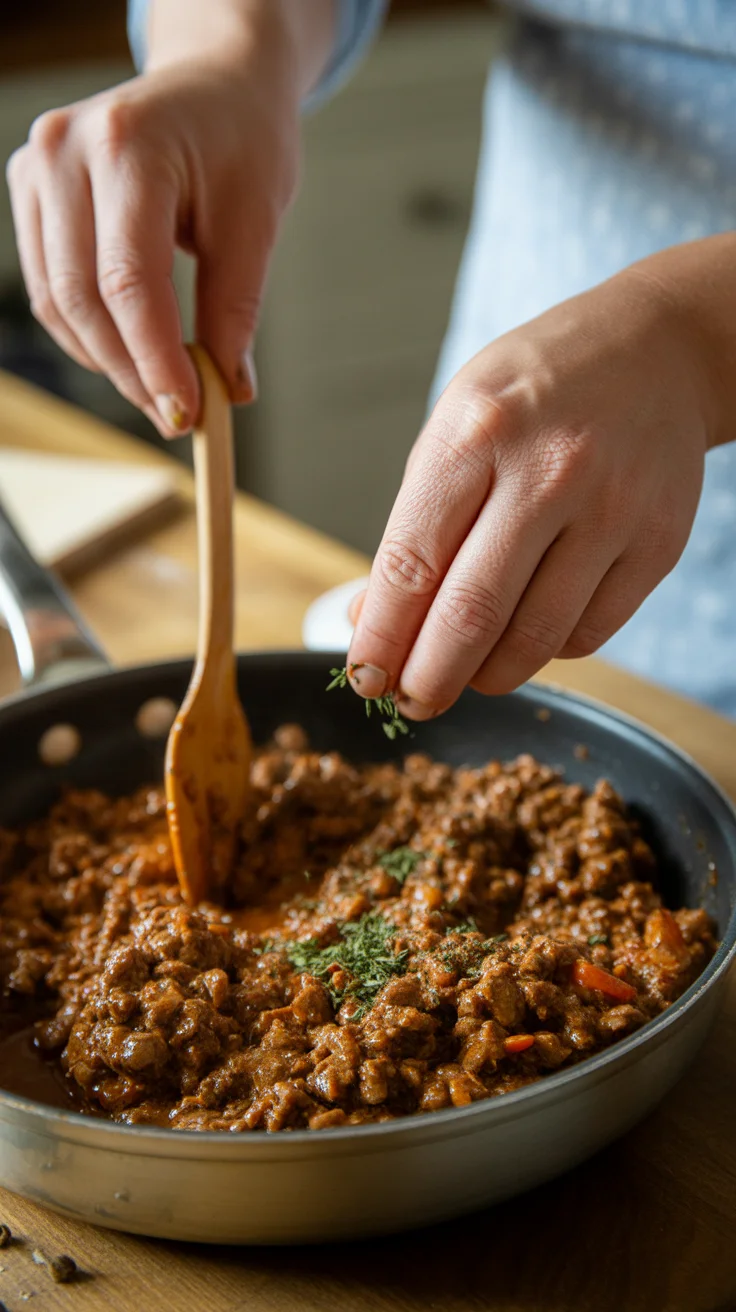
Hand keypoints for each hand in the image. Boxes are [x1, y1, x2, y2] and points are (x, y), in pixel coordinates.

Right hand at [6, 41, 298, 434]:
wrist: (215, 85)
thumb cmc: (243, 141)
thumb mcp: (256, 220)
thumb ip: (235, 307)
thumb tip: (231, 390)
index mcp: (128, 145)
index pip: (129, 280)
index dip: (155, 358)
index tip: (187, 414)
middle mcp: (65, 150)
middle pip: (83, 297)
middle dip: (132, 371)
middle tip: (178, 417)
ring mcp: (36, 168)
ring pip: (57, 301)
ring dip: (108, 361)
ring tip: (161, 391)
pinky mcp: (29, 190)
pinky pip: (49, 287)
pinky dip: (89, 333)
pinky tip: (130, 355)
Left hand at [347, 263, 712, 717]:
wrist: (656, 351)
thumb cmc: (538, 390)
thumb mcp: (456, 426)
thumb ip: (415, 524)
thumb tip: (371, 621)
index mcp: (477, 432)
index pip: (411, 563)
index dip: (381, 637)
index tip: (363, 676)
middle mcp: (549, 471)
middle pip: (471, 614)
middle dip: (428, 678)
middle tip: (410, 702)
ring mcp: (612, 511)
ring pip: (534, 638)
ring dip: (487, 677)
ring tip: (464, 676)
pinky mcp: (657, 544)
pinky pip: (588, 634)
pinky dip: (546, 652)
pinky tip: (526, 634)